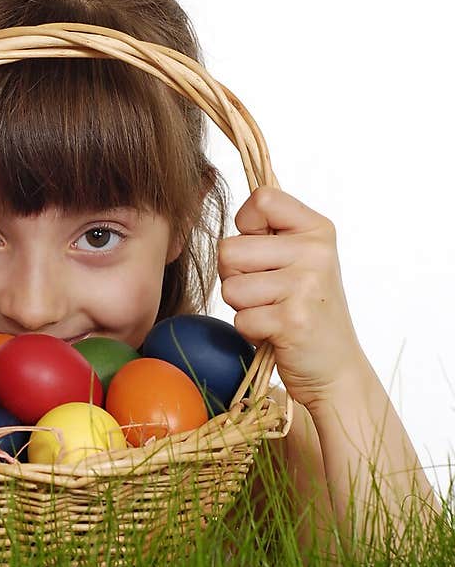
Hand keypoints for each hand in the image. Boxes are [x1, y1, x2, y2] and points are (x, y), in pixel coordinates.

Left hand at [217, 186, 365, 412]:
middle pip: (230, 249)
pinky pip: (241, 318)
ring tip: (274, 312)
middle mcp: (316, 252)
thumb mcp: (300, 259)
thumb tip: (238, 209)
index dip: (246, 227)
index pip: (262, 198)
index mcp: (318, 229)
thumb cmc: (306, 309)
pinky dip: (251, 331)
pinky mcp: (293, 320)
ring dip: (243, 306)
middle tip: (267, 293)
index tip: (263, 251)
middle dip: (236, 276)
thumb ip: (270, 232)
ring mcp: (306, 285)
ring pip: (230, 287)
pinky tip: (277, 333)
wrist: (336, 368)